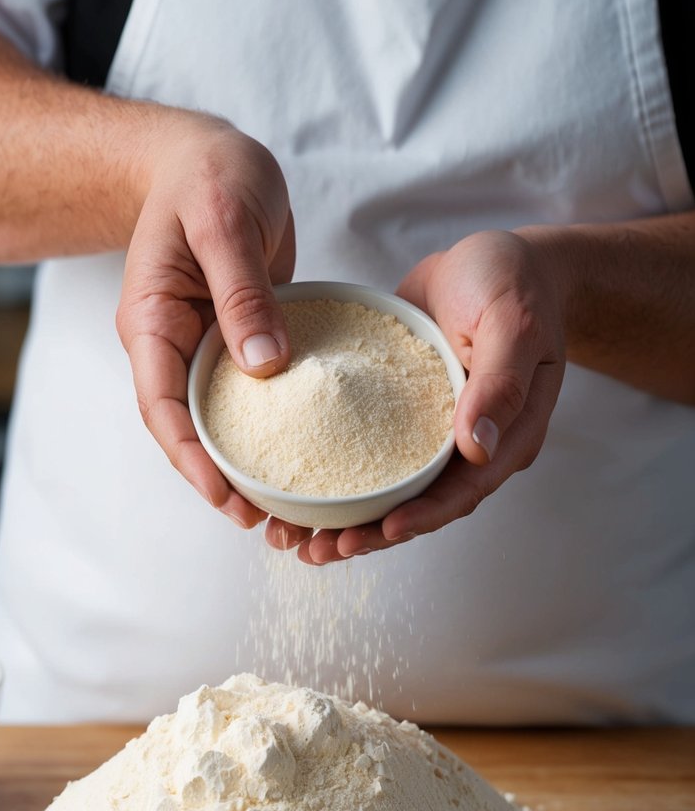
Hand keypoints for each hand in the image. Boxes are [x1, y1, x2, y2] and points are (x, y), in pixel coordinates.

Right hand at [116, 111, 295, 527]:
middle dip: (220, 479)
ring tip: (287, 504)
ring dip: (249, 460)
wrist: (206, 155)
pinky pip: (253, 391)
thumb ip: (241, 292)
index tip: (225, 496)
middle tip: (265, 521)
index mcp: (152, 322)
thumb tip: (265, 366)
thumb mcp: (224, 222)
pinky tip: (308, 451)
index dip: (191, 458)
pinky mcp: (239, 337)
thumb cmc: (207, 175)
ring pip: (222, 418)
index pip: (162, 406)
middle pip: (189, 428)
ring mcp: (205, 344)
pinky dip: (275, 424)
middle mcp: (174, 343)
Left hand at [266, 229, 566, 562]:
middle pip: (419, 505)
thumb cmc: (515, 283)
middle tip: (320, 552)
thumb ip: (499, 385)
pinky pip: (367, 452)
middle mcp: (468, 445)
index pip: (463, 491)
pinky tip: (296, 490)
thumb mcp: (512, 324)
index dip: (423, 516)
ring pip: (389, 489)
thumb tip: (478, 449)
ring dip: (346, 518)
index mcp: (506, 435)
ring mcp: (432, 432)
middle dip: (370, 535)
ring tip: (297, 540)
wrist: (491, 258)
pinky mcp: (400, 413)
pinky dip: (336, 475)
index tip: (383, 531)